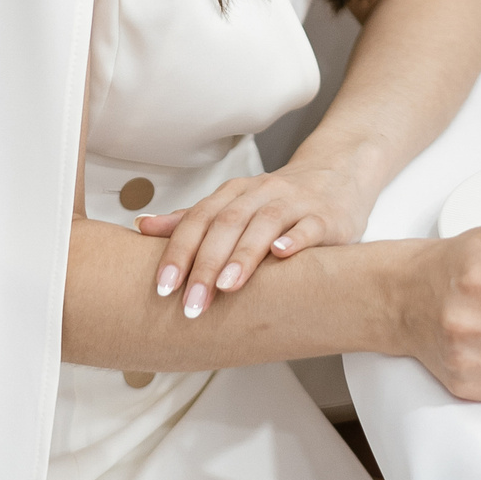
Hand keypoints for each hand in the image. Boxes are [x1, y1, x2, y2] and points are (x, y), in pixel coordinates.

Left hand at [137, 164, 369, 316]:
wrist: (339, 174)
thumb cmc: (278, 201)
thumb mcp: (235, 205)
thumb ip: (192, 219)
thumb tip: (141, 227)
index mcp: (234, 193)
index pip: (199, 220)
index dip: (178, 251)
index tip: (162, 287)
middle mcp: (261, 193)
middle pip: (227, 223)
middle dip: (205, 264)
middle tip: (190, 304)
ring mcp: (295, 203)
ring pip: (264, 224)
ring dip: (243, 255)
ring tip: (226, 287)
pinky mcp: (326, 216)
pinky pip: (309, 226)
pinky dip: (295, 239)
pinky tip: (281, 256)